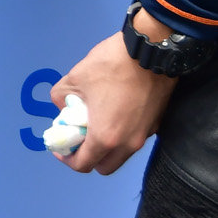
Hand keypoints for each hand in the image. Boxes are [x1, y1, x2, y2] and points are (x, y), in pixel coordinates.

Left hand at [50, 27, 176, 174]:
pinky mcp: (156, 125)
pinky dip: (122, 136)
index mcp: (106, 137)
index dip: (67, 159)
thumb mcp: (74, 78)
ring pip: (122, 155)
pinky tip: (114, 114)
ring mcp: (145, 135)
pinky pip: (134, 139)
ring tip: (95, 123)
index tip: (61, 147)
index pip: (84, 164)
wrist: (151, 51)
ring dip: (106, 147)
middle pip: (104, 166)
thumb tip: (63, 106)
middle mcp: (128, 144)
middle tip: (79, 138)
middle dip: (88, 157)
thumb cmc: (111, 65)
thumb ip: (61, 97)